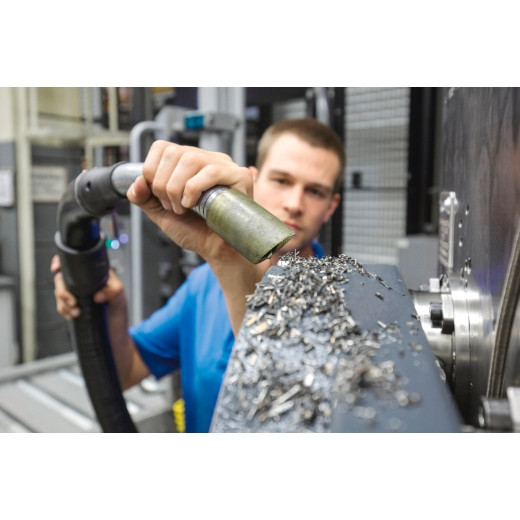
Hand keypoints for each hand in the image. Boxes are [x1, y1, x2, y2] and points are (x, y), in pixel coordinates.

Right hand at [50, 254, 124, 318]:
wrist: (115, 317)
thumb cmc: (117, 299)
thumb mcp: (118, 291)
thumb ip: (111, 291)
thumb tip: (98, 295)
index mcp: (89, 271)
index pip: (71, 262)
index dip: (60, 262)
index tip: (56, 268)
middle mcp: (79, 280)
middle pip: (60, 279)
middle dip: (62, 291)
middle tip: (73, 302)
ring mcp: (74, 292)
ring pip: (58, 293)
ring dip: (63, 304)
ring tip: (76, 311)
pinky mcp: (71, 304)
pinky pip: (60, 306)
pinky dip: (64, 311)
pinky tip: (73, 314)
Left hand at [127, 140, 253, 261]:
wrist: (217, 250)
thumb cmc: (196, 232)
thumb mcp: (162, 214)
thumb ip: (145, 198)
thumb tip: (137, 181)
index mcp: (189, 163)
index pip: (163, 147)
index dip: (152, 170)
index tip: (159, 196)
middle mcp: (207, 159)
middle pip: (174, 152)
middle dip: (164, 184)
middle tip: (172, 206)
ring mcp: (225, 166)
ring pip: (190, 158)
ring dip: (178, 188)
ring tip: (183, 207)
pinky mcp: (240, 176)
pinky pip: (211, 171)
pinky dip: (194, 189)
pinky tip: (193, 205)